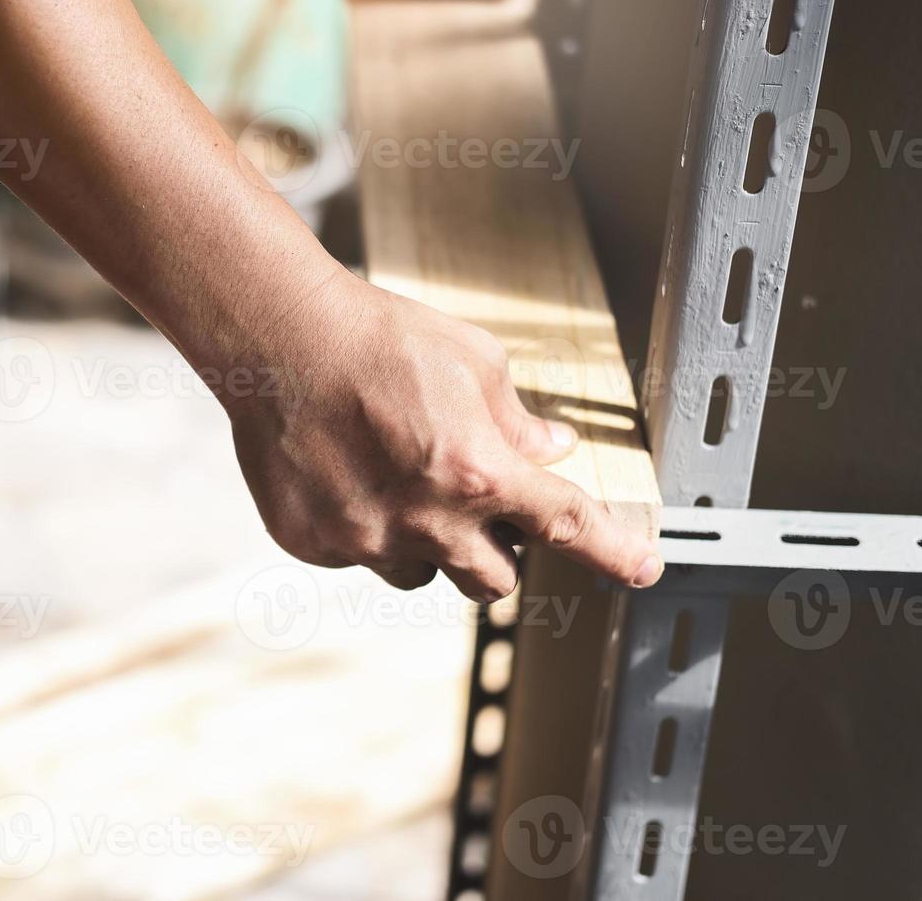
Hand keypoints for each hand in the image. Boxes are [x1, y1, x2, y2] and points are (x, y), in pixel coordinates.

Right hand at [226, 273, 663, 601]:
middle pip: (495, 581)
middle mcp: (426, 520)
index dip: (614, 551)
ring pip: (421, 573)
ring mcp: (366, 540)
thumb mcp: (472, 362)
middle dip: (498, 553)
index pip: (567, 527)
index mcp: (478, 472)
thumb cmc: (377, 339)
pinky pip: (359, 555)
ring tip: (398, 478)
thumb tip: (549, 449)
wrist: (278, 339)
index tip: (643, 567)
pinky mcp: (315, 544)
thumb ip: (516, 419)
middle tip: (477, 506)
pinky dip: (366, 526)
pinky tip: (348, 472)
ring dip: (427, 543)